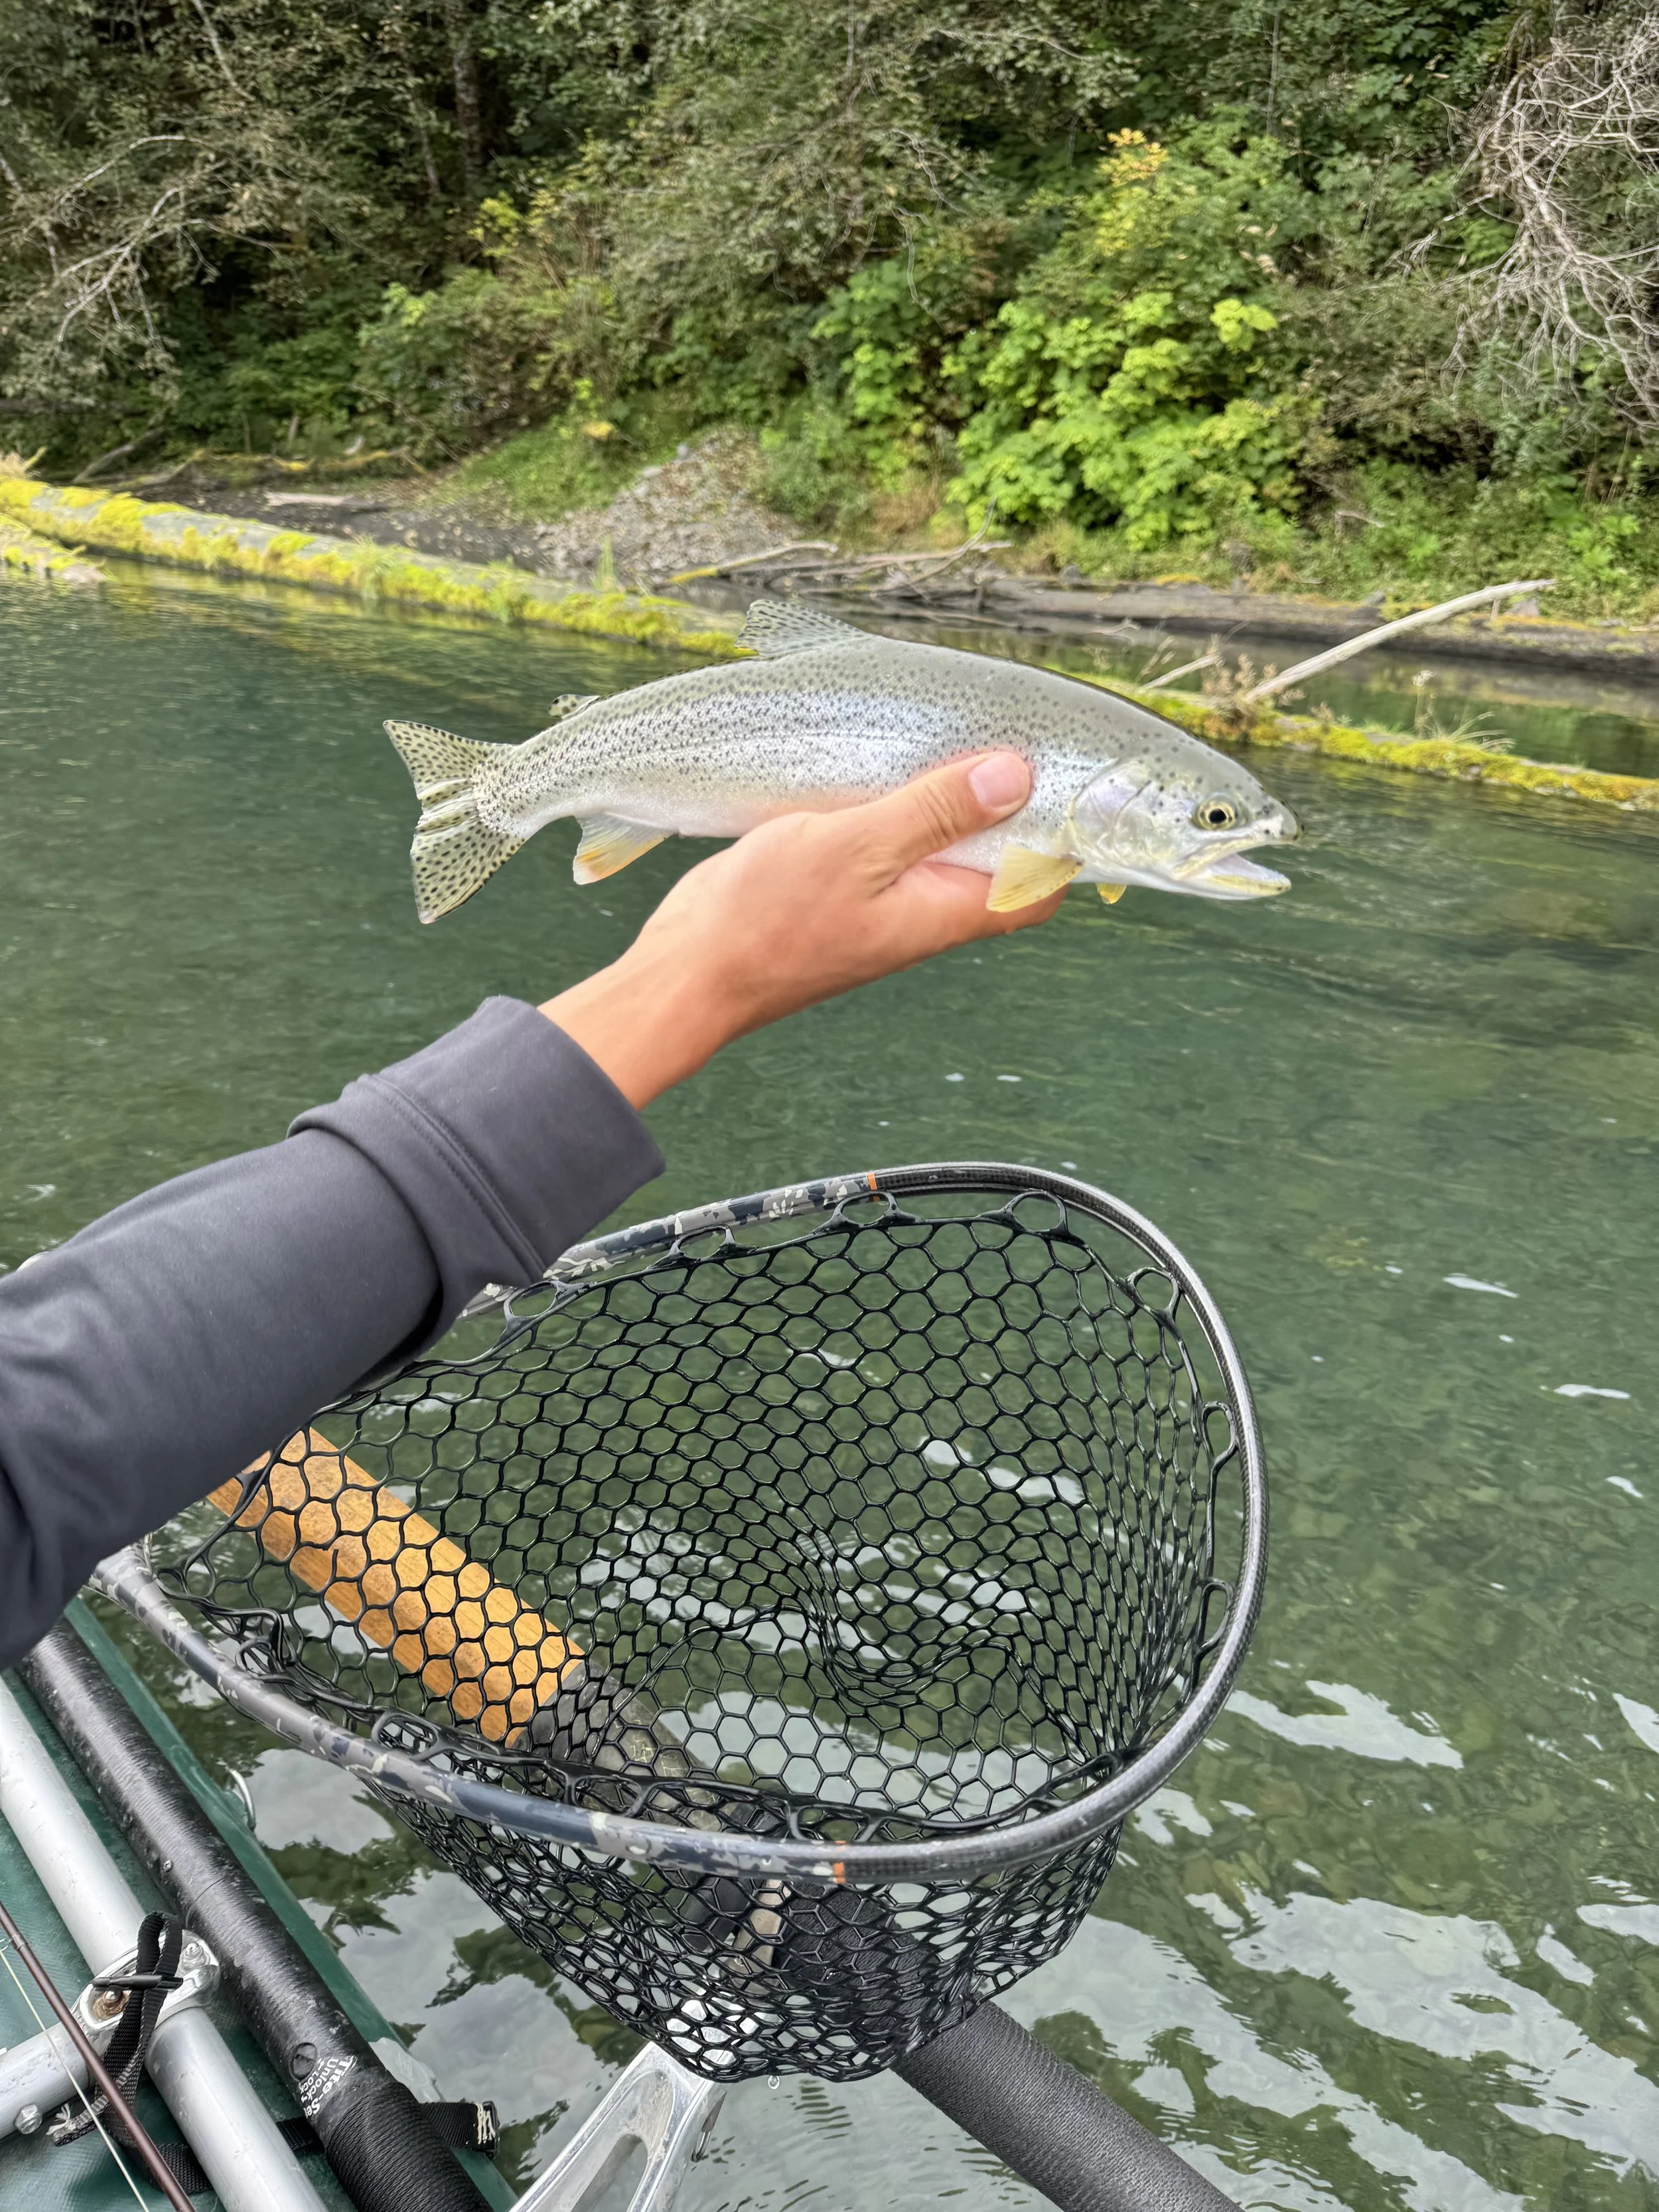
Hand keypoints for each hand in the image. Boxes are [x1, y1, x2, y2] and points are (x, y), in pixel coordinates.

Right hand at [541, 751, 1059, 1105]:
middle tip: (995, 730)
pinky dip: (895, 801)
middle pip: (995, 855)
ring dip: (943, 793)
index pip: (1038, 885)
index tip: (1059, 772)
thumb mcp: (857, 849)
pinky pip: (891, 839)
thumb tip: (1013, 778)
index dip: (1060, 833)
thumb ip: (934, 812)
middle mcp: (926, 911)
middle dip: (1003, 797)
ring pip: (941, 842)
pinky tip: (880, 763)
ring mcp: (886, 900)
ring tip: (940, 734)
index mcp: (946, 913)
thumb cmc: (768, 922)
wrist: (690, 971)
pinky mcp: (846, 884)